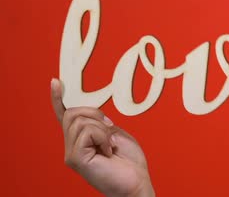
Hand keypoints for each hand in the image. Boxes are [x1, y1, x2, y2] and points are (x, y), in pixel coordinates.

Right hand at [50, 78, 154, 196]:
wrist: (136, 182)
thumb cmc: (129, 162)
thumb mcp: (115, 133)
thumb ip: (100, 123)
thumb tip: (91, 115)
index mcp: (81, 139)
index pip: (65, 116)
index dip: (57, 99)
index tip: (56, 82)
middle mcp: (71, 146)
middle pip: (74, 113)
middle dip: (96, 114)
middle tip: (110, 131)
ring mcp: (71, 153)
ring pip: (80, 120)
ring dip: (102, 129)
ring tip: (110, 145)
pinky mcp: (75, 159)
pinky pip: (86, 132)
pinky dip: (102, 137)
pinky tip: (108, 151)